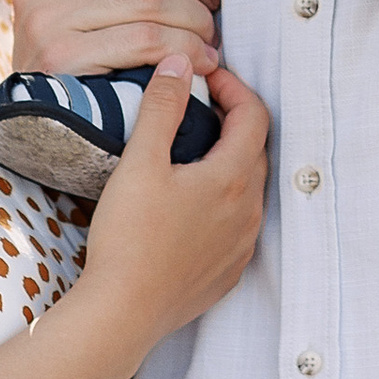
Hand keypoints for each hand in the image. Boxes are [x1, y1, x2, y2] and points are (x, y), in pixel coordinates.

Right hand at [81, 58, 268, 354]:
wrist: (122, 314)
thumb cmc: (129, 238)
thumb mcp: (139, 163)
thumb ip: (161, 108)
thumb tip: (178, 64)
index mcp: (232, 178)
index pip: (254, 115)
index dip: (234, 88)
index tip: (206, 78)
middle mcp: (248, 211)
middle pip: (255, 150)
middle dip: (233, 121)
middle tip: (199, 106)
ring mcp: (241, 245)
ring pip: (248, 189)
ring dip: (230, 163)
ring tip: (192, 152)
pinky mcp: (228, 272)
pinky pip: (238, 225)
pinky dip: (223, 202)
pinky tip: (190, 204)